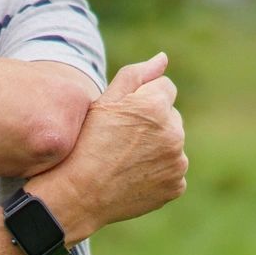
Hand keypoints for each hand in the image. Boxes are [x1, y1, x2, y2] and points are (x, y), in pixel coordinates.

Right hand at [23, 51, 186, 241]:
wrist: (78, 195)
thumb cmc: (84, 145)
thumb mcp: (103, 103)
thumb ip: (135, 76)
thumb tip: (163, 59)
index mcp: (156, 106)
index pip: (165, 88)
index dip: (142, 100)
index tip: (123, 118)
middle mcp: (174, 132)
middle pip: (171, 117)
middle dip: (153, 123)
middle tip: (120, 141)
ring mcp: (177, 161)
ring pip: (172, 144)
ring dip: (156, 147)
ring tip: (124, 160)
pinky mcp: (176, 185)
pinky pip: (172, 171)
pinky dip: (158, 173)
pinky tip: (132, 176)